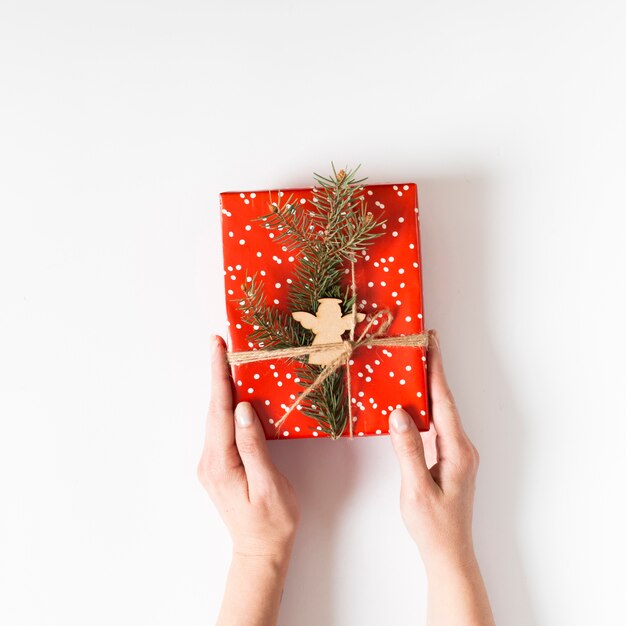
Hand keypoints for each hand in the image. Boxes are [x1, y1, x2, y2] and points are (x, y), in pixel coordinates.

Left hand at [197, 335, 299, 560]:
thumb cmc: (272, 522)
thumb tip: (243, 410)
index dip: (219, 375)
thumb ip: (254, 447)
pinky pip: (221, 428)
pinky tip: (233, 395)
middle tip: (221, 343)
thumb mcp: (269, 485)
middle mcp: (210, 460)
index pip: (219, 409)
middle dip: (217, 373)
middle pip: (214, 408)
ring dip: (221, 388)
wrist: (260, 552)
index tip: (217, 347)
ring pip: (216, 417)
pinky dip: (226, 405)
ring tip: (227, 360)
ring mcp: (212, 463)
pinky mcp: (218, 466)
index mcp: (221, 462)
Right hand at [389, 330, 479, 571]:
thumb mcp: (416, 489)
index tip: (432, 343)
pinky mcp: (451, 460)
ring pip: (442, 413)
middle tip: (423, 344)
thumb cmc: (434, 526)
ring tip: (416, 366)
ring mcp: (458, 454)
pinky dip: (427, 409)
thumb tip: (399, 414)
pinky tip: (415, 404)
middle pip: (445, 401)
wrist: (449, 554)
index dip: (437, 370)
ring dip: (430, 389)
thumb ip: (408, 450)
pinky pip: (438, 426)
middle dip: (434, 371)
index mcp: (457, 450)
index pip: (444, 401)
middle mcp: (462, 447)